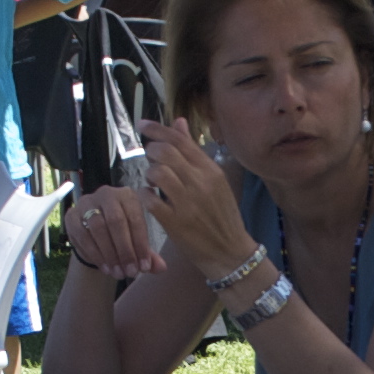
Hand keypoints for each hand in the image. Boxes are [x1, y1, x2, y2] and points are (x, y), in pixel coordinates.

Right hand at [67, 183, 166, 281]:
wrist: (95, 235)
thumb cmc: (122, 236)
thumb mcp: (137, 243)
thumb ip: (149, 254)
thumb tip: (161, 268)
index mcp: (128, 196)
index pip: (135, 219)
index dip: (140, 245)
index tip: (144, 267)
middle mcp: (107, 194)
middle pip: (116, 221)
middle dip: (124, 250)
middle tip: (131, 272)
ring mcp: (86, 202)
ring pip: (98, 228)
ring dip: (109, 254)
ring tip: (118, 273)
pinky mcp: (71, 215)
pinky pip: (82, 235)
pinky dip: (95, 254)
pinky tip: (105, 268)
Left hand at [140, 117, 246, 275]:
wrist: (230, 252)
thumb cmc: (221, 214)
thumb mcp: (214, 180)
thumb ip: (193, 151)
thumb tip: (178, 121)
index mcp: (211, 170)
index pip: (180, 140)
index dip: (157, 129)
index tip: (142, 124)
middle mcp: (200, 183)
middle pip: (165, 152)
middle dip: (151, 151)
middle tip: (150, 158)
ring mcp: (188, 203)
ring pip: (157, 173)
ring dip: (149, 174)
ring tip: (153, 182)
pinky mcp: (176, 223)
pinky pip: (151, 201)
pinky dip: (145, 196)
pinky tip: (150, 198)